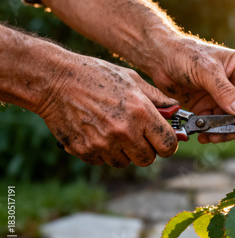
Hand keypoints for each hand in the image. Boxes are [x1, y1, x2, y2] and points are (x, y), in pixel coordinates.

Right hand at [36, 55, 178, 166]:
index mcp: (141, 113)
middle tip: (138, 136)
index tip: (163, 141)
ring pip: (125, 162)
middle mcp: (125, 131)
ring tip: (113, 130)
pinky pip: (103, 161)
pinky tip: (97, 132)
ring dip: (124, 152)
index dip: (168, 145)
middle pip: (148, 159)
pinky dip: (103, 151)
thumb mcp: (131, 79)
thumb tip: (176, 109)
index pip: (168, 145)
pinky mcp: (85, 151)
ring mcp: (104, 144)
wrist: (54, 80)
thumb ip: (157, 98)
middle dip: (146, 150)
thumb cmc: (95, 75)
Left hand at [152, 37, 234, 143]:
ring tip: (210, 137)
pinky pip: (214, 124)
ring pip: (230, 121)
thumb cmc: (185, 54)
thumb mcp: (206, 70)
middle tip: (227, 134)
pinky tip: (202, 135)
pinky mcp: (207, 107)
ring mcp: (221, 98)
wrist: (159, 58)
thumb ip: (224, 91)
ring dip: (222, 132)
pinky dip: (209, 132)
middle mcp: (234, 85)